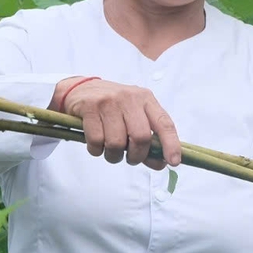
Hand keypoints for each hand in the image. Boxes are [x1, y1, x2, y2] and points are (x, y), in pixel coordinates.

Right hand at [54, 77, 180, 168]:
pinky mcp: (90, 108)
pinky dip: (97, 151)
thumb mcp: (133, 114)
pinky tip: (96, 145)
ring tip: (110, 152)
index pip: (164, 123)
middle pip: (141, 137)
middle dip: (136, 156)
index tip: (173, 161)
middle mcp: (130, 98)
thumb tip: (160, 163)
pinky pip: (96, 141)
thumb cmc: (112, 107)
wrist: (79, 89)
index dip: (171, 144)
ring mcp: (109, 102)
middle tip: (130, 159)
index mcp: (146, 99)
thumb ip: (147, 137)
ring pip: (117, 143)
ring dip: (114, 156)